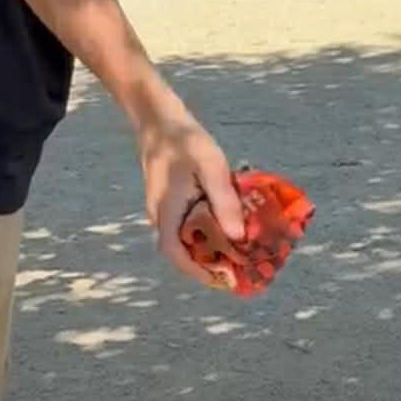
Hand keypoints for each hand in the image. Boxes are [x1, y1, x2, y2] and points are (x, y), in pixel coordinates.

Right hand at [136, 97, 244, 289]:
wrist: (159, 120)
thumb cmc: (185, 141)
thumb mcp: (211, 167)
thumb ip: (224, 201)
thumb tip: (238, 236)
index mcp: (167, 211)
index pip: (176, 254)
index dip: (199, 272)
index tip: (223, 280)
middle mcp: (161, 216)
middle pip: (183, 251)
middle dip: (210, 263)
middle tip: (241, 267)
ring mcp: (163, 209)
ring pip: (185, 238)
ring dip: (209, 247)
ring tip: (239, 250)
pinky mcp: (170, 202)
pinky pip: (187, 225)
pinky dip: (206, 231)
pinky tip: (228, 224)